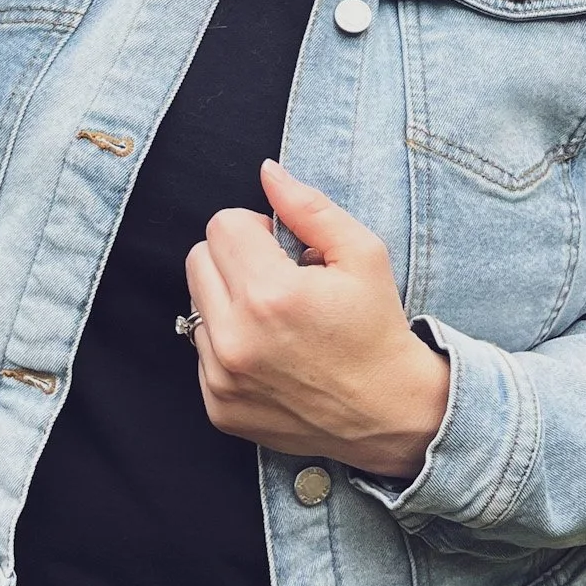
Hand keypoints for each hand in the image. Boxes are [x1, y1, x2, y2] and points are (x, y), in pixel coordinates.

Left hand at [184, 160, 449, 479]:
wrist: (389, 413)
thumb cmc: (377, 327)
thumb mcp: (362, 254)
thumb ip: (308, 206)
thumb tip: (267, 171)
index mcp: (270, 294)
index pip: (222, 224)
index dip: (256, 228)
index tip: (284, 251)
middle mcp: (236, 339)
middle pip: (198, 259)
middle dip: (234, 258)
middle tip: (277, 279)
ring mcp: (223, 379)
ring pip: (196, 304)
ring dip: (229, 302)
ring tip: (276, 320)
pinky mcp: (218, 408)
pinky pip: (200, 351)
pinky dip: (228, 343)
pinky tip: (270, 353)